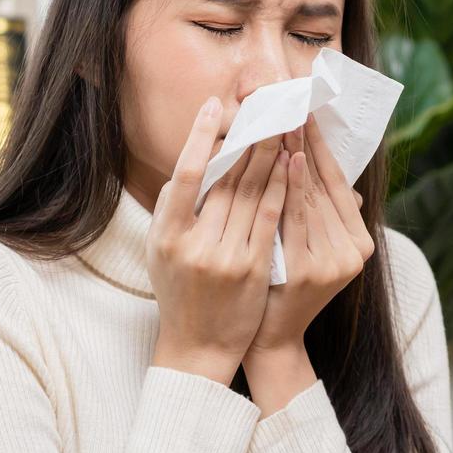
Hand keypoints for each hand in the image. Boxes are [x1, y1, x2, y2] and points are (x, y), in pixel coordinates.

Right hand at [148, 96, 290, 385]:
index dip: (200, 137)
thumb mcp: (161, 249)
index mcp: (166, 235)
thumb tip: (194, 160)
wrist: (198, 348)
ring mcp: (226, 258)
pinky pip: (272, 218)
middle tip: (264, 105)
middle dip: (247, 138)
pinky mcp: (254, 269)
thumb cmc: (178, 292)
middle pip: (225, 179)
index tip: (213, 105)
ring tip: (282, 123)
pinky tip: (291, 162)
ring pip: (252, 193)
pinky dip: (282, 187)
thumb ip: (172, 207)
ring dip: (270, 154)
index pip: (185, 175)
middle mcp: (195, 245)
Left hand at [246, 114, 373, 358]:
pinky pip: (297, 218)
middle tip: (293, 107)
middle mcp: (354, 253)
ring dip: (299, 157)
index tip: (308, 114)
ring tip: (286, 123)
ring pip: (314, 198)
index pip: (338, 184)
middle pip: (326, 186)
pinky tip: (285, 160)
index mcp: (360, 244)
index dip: (323, 148)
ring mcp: (334, 263)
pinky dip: (291, 186)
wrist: (269, 339)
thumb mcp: (309, 247)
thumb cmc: (283, 287)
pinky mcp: (311, 271)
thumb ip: (321, 212)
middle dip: (308, 145)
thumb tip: (331, 170)